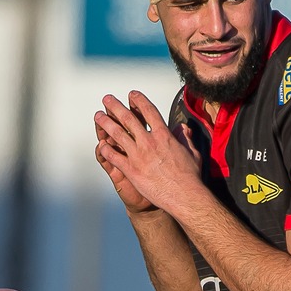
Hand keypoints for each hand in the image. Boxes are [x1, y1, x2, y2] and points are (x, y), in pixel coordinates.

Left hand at [95, 92, 207, 218]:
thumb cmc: (190, 177)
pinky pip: (114, 157)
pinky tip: (101, 144)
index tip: (131, 94)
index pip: (149, 111)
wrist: (183, 196)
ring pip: (117, 134)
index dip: (139, 100)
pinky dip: (106, 149)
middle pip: (128, 119)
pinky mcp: (131, 170)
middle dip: (116, 107)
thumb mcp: (192, 152)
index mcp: (164, 136)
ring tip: (98, 116)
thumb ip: (185, 138)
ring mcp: (138, 156)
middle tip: (107, 100)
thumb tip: (184, 127)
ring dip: (106, 123)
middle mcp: (149, 142)